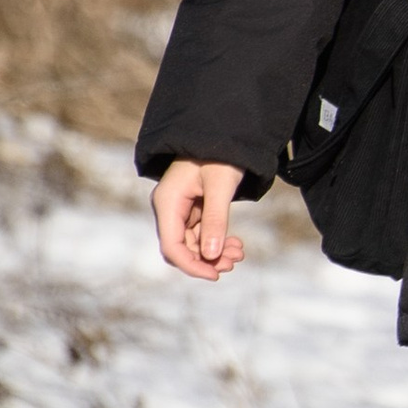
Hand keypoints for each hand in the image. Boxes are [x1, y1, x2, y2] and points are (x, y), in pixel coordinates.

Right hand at [153, 160, 248, 279]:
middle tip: (234, 261)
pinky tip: (235, 244)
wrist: (224, 133)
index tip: (215, 275)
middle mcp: (169, 207)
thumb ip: (216, 220)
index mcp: (167, 202)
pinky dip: (216, 240)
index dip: (191, 265)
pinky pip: (200, 233)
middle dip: (206, 259)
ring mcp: (179, 208)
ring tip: (239, 253)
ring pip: (192, 243)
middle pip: (181, 248)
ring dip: (214, 251)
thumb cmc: (221, 155)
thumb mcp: (221, 187)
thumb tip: (211, 256)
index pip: (171, 246)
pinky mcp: (192, 208)